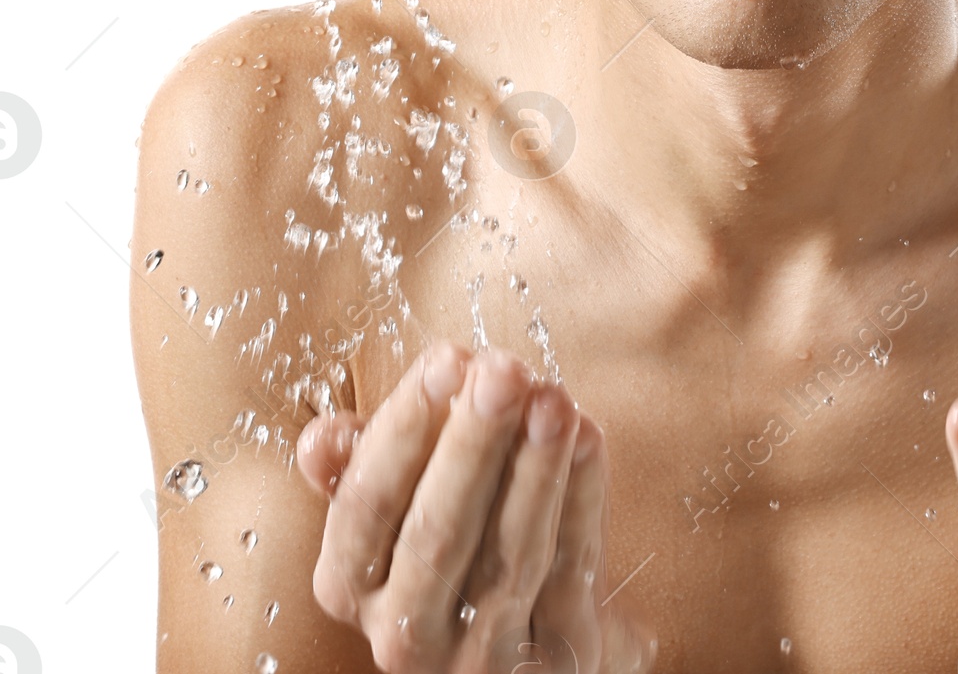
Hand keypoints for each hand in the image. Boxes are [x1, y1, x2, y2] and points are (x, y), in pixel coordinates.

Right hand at [296, 343, 656, 673]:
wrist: (523, 644)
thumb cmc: (449, 542)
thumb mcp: (391, 507)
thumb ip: (358, 466)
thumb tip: (324, 436)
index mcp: (352, 582)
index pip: (366, 504)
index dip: (403, 429)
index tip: (445, 359)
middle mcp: (404, 632)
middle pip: (435, 534)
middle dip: (472, 444)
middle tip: (504, 370)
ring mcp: (479, 653)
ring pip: (507, 557)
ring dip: (534, 469)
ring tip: (553, 398)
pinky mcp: (551, 659)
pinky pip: (568, 572)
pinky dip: (581, 501)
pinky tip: (587, 437)